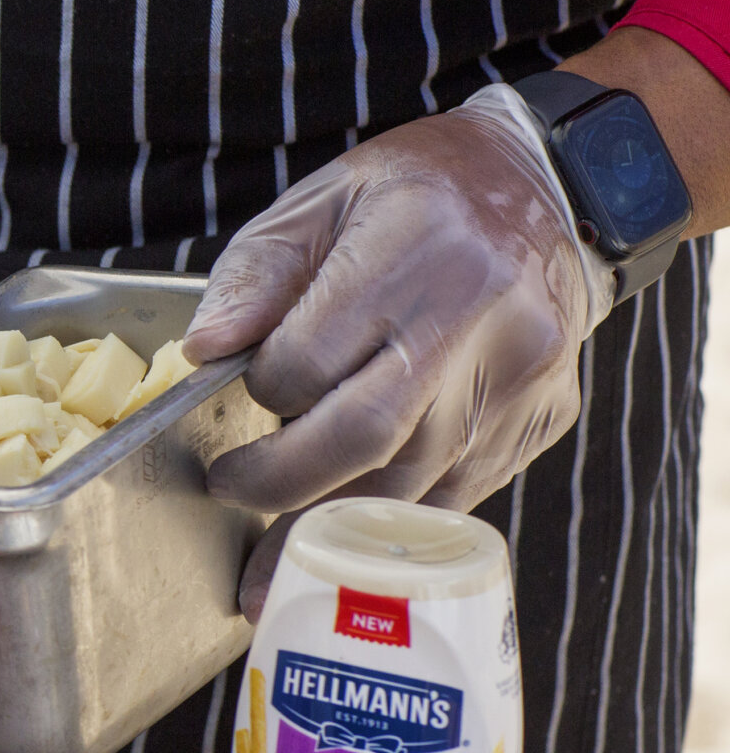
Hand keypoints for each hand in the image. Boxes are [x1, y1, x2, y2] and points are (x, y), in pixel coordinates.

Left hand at [182, 83, 609, 613]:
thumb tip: (203, 350)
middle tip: (232, 496)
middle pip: (366, 436)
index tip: (245, 395)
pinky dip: (397, 520)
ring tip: (272, 565)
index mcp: (415, 249)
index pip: (310, 361)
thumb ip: (254, 274)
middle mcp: (478, 317)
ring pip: (415, 480)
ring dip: (335, 530)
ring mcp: (520, 374)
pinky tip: (350, 543)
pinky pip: (461, 491)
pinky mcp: (545, 414)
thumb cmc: (418, 192)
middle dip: (284, 486)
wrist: (548, 187)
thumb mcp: (322, 199)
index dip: (263, 392)